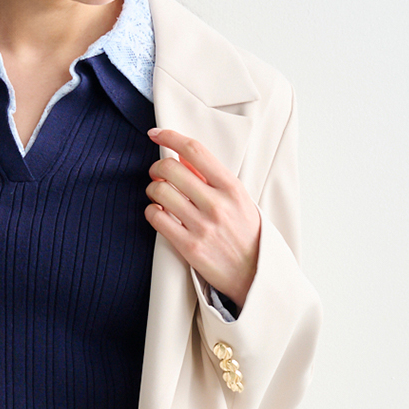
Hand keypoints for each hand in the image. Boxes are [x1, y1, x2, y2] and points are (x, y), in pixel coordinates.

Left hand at [144, 127, 261, 309]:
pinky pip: (156, 218)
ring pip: (159, 192)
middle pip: (170, 168)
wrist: (256, 275)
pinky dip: (152, 212)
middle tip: (157, 174)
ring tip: (158, 195)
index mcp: (232, 188)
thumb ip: (214, 179)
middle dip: (157, 167)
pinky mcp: (189, 247)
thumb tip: (183, 156)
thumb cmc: (247, 235)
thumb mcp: (240, 200)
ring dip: (152, 190)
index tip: (156, 133)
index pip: (195, 150)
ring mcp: (202, 226)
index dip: (170, 136)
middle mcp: (217, 204)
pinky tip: (159, 214)